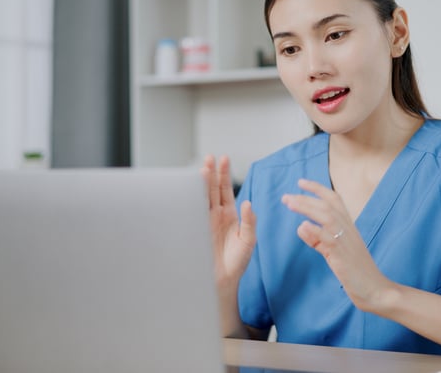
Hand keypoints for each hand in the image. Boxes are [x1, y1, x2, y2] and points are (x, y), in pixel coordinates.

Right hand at [200, 155, 256, 291]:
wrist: (222, 281)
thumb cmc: (237, 262)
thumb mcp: (249, 240)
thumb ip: (249, 221)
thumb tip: (248, 203)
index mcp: (229, 215)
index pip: (226, 190)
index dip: (224, 174)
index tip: (223, 159)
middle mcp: (215, 215)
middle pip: (212, 189)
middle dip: (210, 173)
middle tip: (209, 158)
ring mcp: (204, 222)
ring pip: (202, 198)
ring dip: (202, 184)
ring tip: (202, 169)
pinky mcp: (195, 231)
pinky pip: (193, 212)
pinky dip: (191, 201)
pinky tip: (191, 190)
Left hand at [281, 179, 391, 311]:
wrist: (376, 289)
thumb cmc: (356, 272)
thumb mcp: (333, 252)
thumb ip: (318, 240)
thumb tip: (302, 226)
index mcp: (348, 227)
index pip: (334, 200)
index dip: (318, 189)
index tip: (300, 182)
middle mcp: (348, 230)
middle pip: (327, 205)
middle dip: (305, 198)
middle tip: (285, 197)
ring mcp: (346, 242)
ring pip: (327, 217)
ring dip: (307, 207)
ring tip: (290, 203)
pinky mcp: (343, 256)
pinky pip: (329, 239)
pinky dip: (315, 231)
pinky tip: (302, 227)